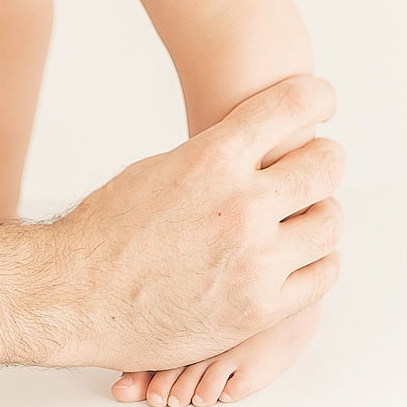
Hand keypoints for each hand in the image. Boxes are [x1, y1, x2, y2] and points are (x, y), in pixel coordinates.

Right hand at [47, 75, 342, 373]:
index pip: (292, 106)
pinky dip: (318, 259)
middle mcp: (241, 206)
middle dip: (324, 157)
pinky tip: (301, 254)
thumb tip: (256, 143)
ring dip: (320, 211)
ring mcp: (255, 261)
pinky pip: (322, 275)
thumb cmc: (110, 228)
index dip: (316, 97)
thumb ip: (217, 157)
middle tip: (317, 163)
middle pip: (326, 164)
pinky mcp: (260, 309)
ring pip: (329, 221)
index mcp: (213, 159)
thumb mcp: (163, 167)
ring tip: (305, 212)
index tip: (322, 100)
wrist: (77, 295)